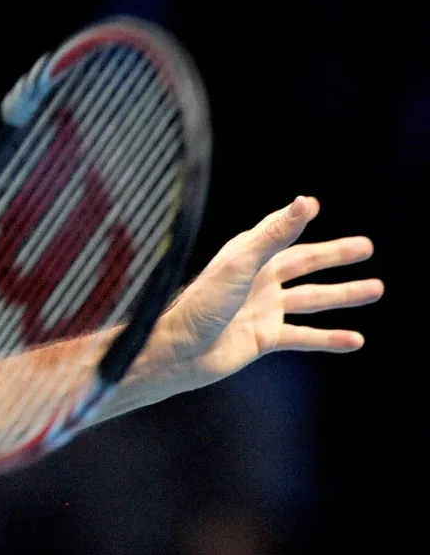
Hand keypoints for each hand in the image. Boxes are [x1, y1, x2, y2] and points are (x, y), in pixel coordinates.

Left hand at [148, 196, 381, 393]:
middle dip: (335, 256)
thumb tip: (307, 202)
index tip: (313, 206)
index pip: (278, 230)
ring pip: (312, 299)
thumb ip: (276, 234)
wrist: (179, 352)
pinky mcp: (264, 337)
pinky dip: (329, 338)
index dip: (296, 218)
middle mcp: (257, 280)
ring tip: (376, 289)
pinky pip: (304, 336)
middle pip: (304, 263)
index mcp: (248, 256)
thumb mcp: (242, 264)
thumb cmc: (202, 304)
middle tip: (367, 248)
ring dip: (343, 294)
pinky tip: (355, 340)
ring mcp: (262, 309)